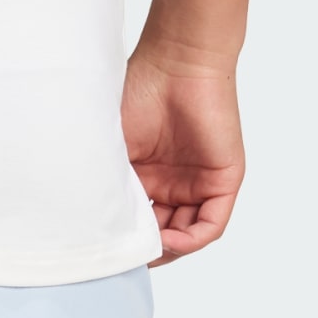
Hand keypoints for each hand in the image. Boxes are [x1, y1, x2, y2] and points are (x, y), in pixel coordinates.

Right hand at [122, 53, 246, 263]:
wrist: (176, 61)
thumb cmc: (138, 93)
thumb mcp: (112, 152)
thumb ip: (107, 190)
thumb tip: (92, 232)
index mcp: (146, 178)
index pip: (138, 225)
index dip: (125, 242)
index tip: (105, 251)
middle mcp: (173, 184)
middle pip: (162, 236)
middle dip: (145, 251)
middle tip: (126, 257)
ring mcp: (199, 183)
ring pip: (186, 236)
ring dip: (167, 251)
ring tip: (147, 250)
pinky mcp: (224, 180)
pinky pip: (211, 225)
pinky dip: (190, 242)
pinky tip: (169, 241)